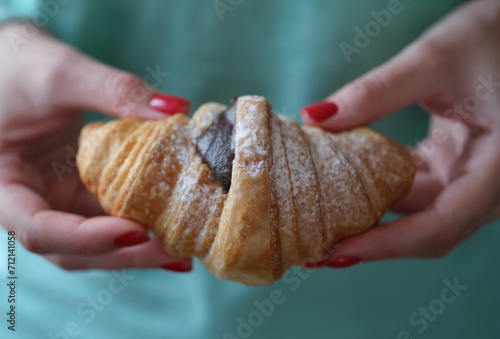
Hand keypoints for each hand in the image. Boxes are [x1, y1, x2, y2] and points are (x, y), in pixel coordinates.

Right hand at [0, 22, 191, 271]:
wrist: (7, 66)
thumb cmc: (14, 66)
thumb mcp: (58, 72)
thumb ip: (114, 90)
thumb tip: (176, 108)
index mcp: (3, 187)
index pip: (39, 229)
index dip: (87, 238)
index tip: (136, 231)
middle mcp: (29, 203)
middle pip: (72, 249)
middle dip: (123, 254)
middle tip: (174, 254)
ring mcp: (56, 200)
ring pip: (94, 241)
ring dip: (136, 249)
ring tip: (180, 251)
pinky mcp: (79, 191)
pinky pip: (108, 215)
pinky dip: (138, 222)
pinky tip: (170, 225)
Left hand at [301, 0, 499, 265]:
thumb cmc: (492, 39)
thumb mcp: (434, 60)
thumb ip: (376, 92)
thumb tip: (315, 117)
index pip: (442, 224)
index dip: (388, 244)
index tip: (338, 251)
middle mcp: (489, 183)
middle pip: (427, 229)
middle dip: (372, 241)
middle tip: (317, 249)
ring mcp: (472, 178)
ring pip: (419, 213)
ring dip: (373, 219)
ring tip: (323, 224)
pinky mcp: (455, 166)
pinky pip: (416, 190)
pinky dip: (381, 192)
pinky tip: (345, 190)